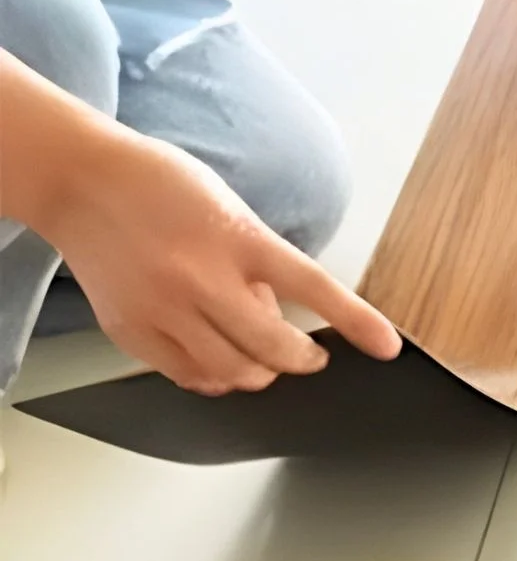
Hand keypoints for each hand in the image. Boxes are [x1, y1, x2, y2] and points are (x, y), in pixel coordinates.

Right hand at [42, 131, 401, 394]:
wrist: (83, 182)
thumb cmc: (162, 185)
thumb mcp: (232, 209)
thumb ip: (259, 263)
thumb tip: (277, 317)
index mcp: (239, 237)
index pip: (315, 288)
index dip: (358, 322)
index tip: (388, 346)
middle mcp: (201, 277)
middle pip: (272, 348)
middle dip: (303, 359)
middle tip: (311, 355)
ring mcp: (162, 308)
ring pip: (231, 373)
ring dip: (260, 373)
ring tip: (265, 360)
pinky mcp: (130, 330)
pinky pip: (186, 376)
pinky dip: (214, 378)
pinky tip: (220, 363)